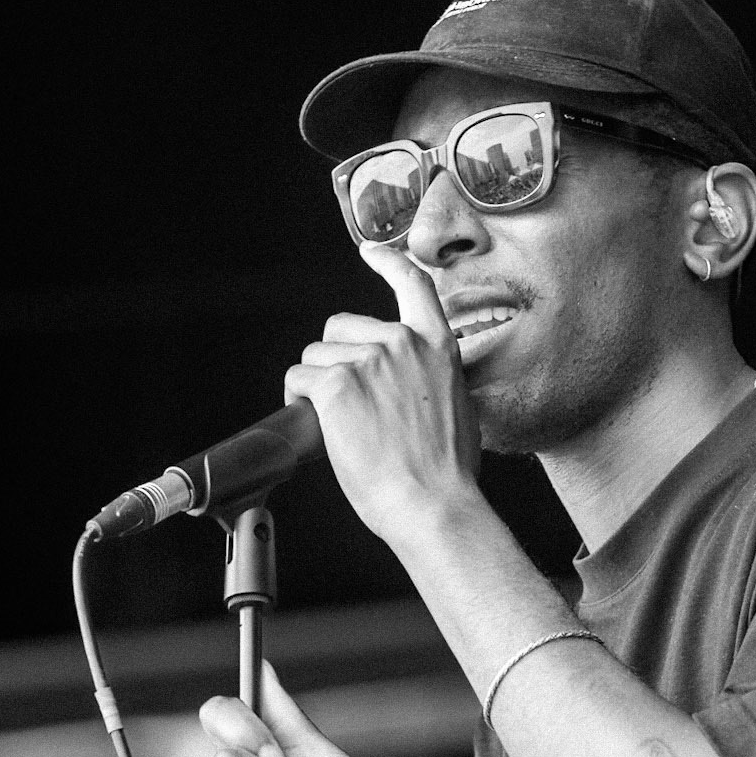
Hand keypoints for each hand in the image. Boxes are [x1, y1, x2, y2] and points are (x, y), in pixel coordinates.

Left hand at [282, 243, 480, 547]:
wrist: (433, 504)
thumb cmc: (445, 473)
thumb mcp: (457, 407)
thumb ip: (432, 380)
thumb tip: (409, 390)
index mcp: (438, 346)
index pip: (413, 285)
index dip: (388, 264)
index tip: (371, 252)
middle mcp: (403, 343)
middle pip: (341, 326)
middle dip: (334, 358)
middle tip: (347, 403)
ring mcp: (368, 360)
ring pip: (315, 355)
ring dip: (316, 385)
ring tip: (338, 424)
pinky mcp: (337, 384)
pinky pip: (299, 379)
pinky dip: (298, 400)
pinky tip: (317, 425)